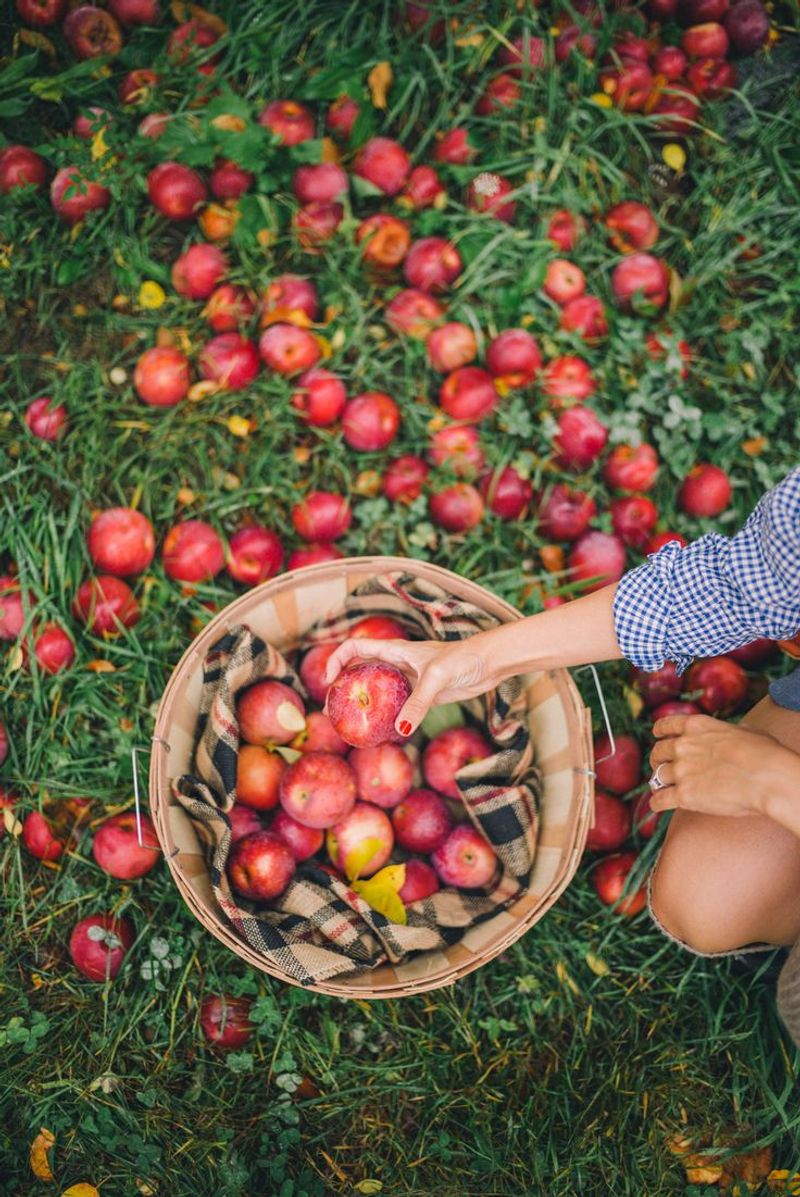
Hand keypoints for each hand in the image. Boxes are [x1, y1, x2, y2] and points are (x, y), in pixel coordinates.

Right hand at [324, 635, 499, 736]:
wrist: (489, 663)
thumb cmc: (464, 659)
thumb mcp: (437, 678)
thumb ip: (418, 703)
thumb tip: (401, 729)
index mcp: (395, 650)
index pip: (354, 648)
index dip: (336, 660)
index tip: (329, 682)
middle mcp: (397, 663)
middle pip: (359, 671)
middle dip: (341, 688)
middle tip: (331, 711)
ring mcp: (408, 680)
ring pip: (376, 691)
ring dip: (361, 704)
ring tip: (348, 724)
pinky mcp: (421, 695)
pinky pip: (396, 707)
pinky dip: (385, 717)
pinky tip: (381, 732)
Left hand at [648, 712, 799, 818]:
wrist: (767, 777)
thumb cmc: (765, 754)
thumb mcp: (747, 731)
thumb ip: (733, 731)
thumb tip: (739, 733)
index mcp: (696, 726)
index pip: (667, 725)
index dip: (660, 732)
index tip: (658, 736)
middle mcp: (683, 746)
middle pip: (658, 752)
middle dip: (658, 760)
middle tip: (661, 768)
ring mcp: (681, 770)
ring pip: (657, 776)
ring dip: (658, 783)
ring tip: (661, 789)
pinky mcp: (683, 795)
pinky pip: (660, 800)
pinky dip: (657, 803)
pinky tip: (658, 806)